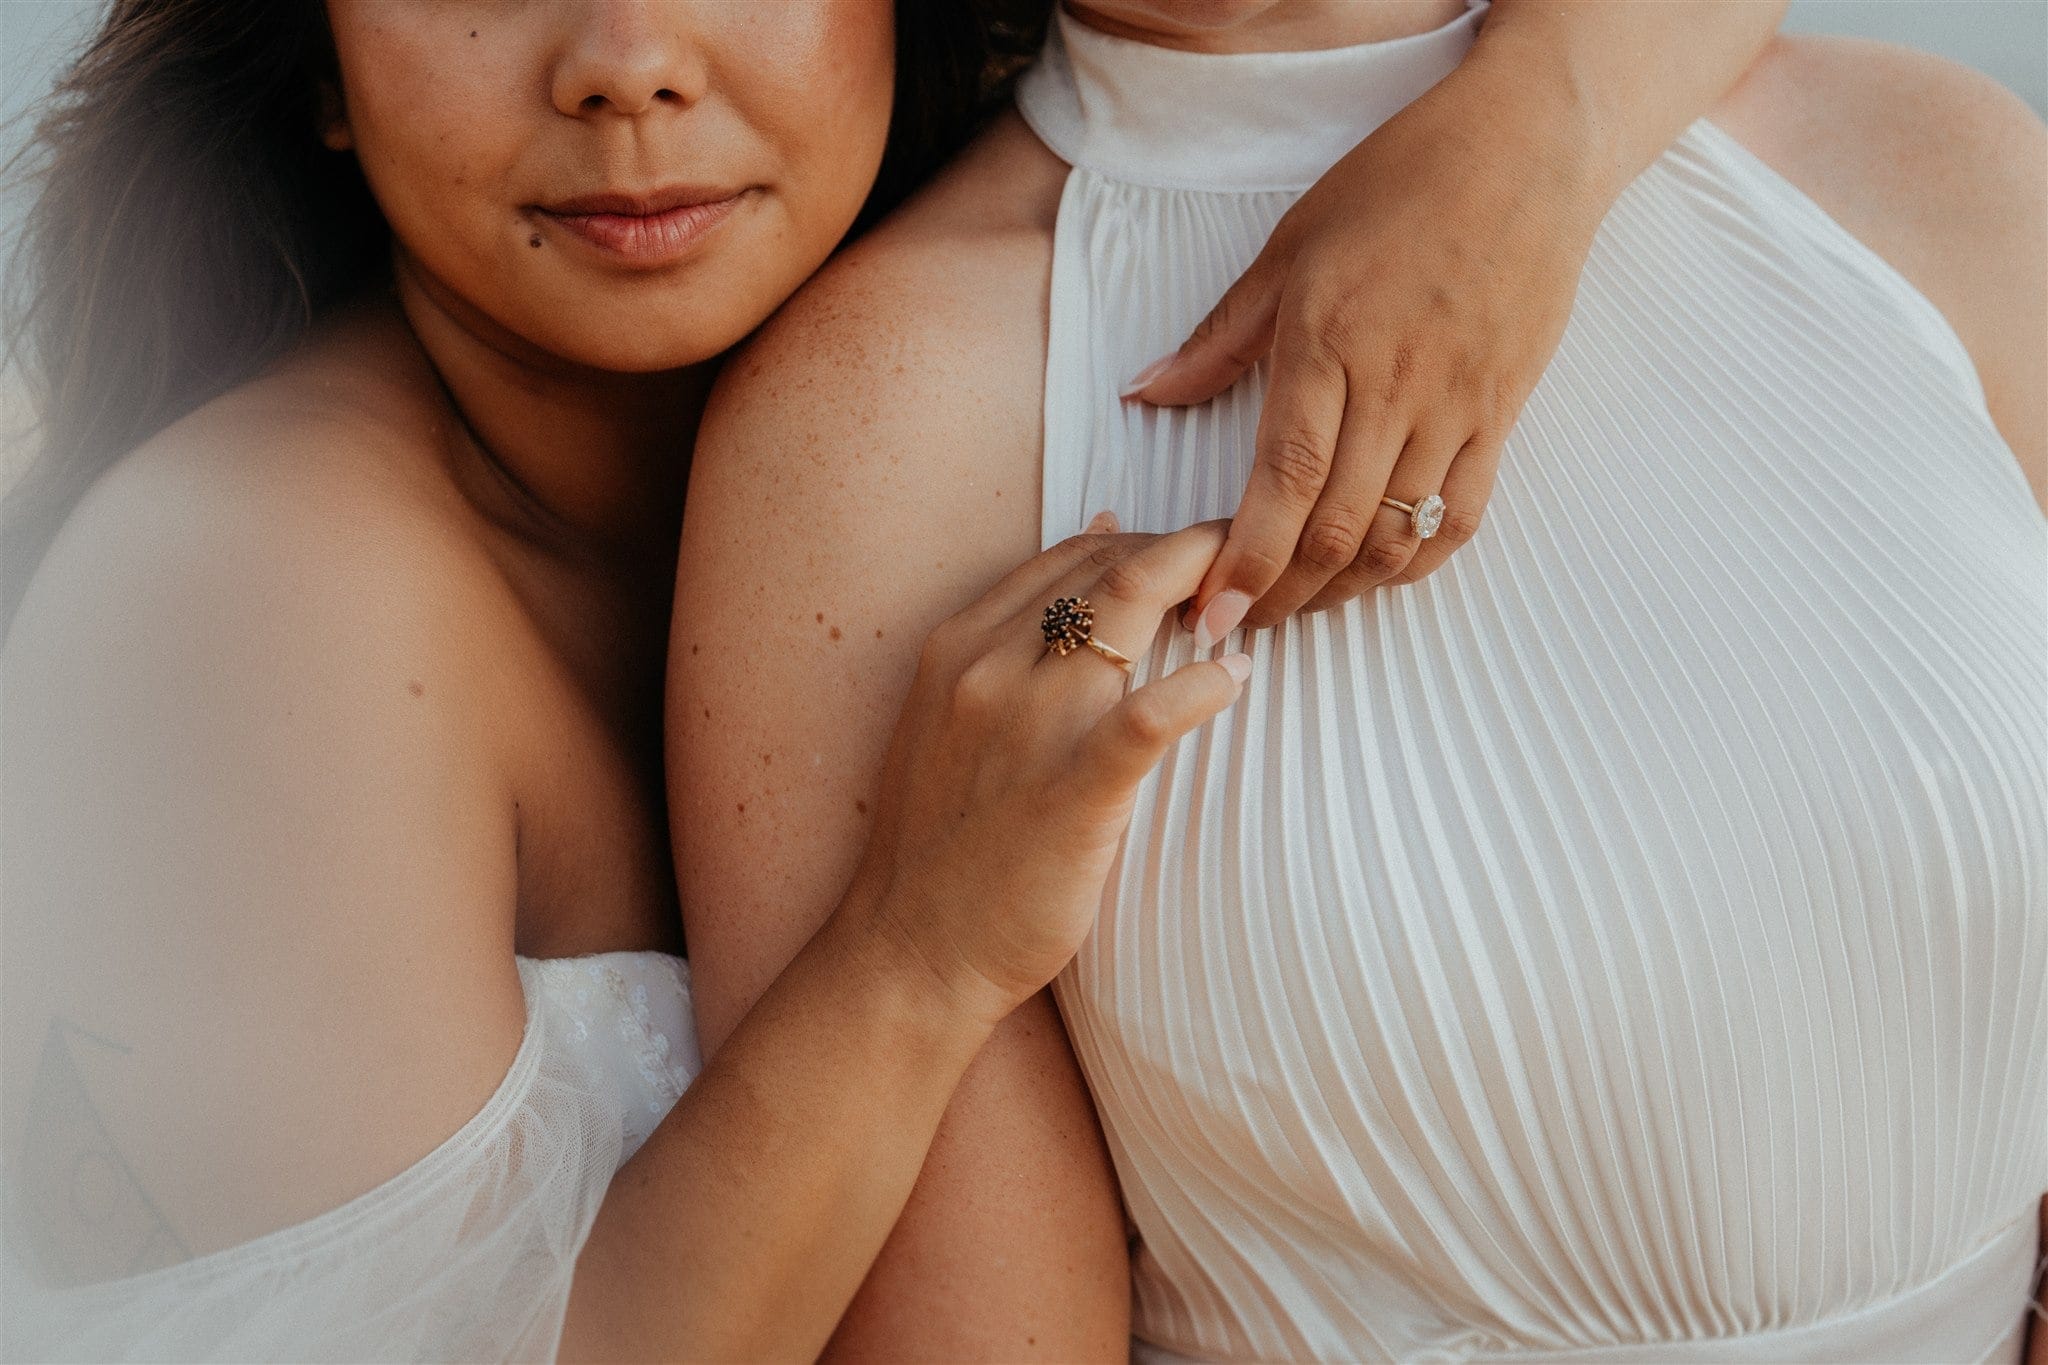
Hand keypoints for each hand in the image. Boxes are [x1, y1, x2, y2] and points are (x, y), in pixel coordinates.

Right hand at [846, 517, 1248, 1025]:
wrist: (910, 952)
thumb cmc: (946, 842)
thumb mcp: (953, 715)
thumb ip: (1014, 633)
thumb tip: (1100, 529)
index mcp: (958, 647)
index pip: (1071, 557)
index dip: (1148, 543)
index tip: (1197, 566)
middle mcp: (985, 671)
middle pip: (1107, 567)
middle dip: (1190, 552)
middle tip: (1247, 577)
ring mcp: (1026, 728)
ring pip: (1127, 608)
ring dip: (1206, 592)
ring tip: (1249, 610)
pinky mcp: (1070, 795)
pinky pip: (1147, 717)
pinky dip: (1202, 686)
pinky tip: (1234, 679)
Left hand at [1121, 65, 1604, 633]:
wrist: (1528, 150)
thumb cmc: (1399, 184)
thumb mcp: (1289, 249)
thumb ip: (1220, 338)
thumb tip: (1149, 392)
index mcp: (1328, 343)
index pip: (1285, 480)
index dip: (1247, 559)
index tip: (1212, 612)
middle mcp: (1395, 386)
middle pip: (1336, 527)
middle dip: (1282, 594)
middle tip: (1244, 624)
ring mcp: (1457, 406)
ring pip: (1398, 535)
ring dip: (1343, 589)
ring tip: (1300, 605)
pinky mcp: (1504, 414)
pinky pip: (1463, 515)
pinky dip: (1418, 561)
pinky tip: (1380, 572)